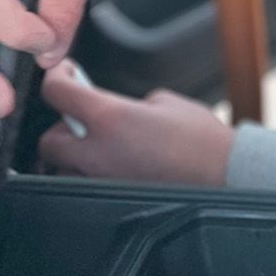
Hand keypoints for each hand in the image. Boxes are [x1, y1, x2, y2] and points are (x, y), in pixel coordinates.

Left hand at [37, 63, 234, 185]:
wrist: (226, 176)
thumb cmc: (202, 140)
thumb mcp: (163, 102)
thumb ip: (127, 103)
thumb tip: (112, 110)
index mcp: (111, 119)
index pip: (58, 93)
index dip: (57, 78)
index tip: (65, 74)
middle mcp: (98, 154)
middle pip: (49, 140)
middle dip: (60, 126)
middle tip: (80, 117)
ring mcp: (103, 182)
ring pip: (64, 170)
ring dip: (74, 155)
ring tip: (99, 146)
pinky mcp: (111, 201)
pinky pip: (86, 186)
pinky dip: (92, 175)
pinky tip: (113, 166)